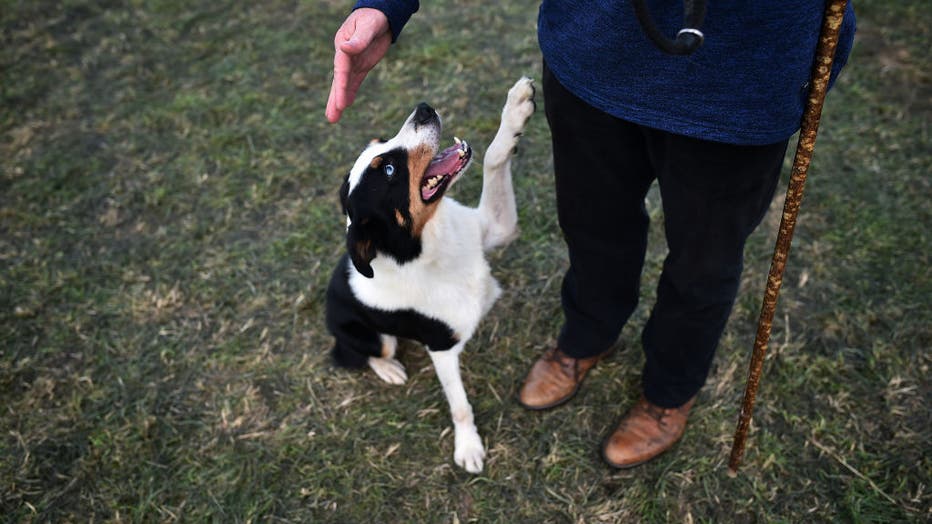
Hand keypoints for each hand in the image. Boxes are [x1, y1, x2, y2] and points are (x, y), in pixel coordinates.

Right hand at [326, 8, 391, 122]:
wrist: (380, 15)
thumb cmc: (372, 17)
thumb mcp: (367, 26)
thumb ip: (358, 39)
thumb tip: (346, 48)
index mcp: (343, 45)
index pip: (341, 69)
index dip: (341, 86)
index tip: (340, 102)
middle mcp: (345, 56)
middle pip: (339, 80)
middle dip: (335, 99)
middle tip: (331, 117)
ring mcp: (352, 62)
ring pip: (344, 84)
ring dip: (339, 100)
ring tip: (333, 118)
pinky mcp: (361, 66)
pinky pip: (354, 82)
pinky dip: (350, 93)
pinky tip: (345, 105)